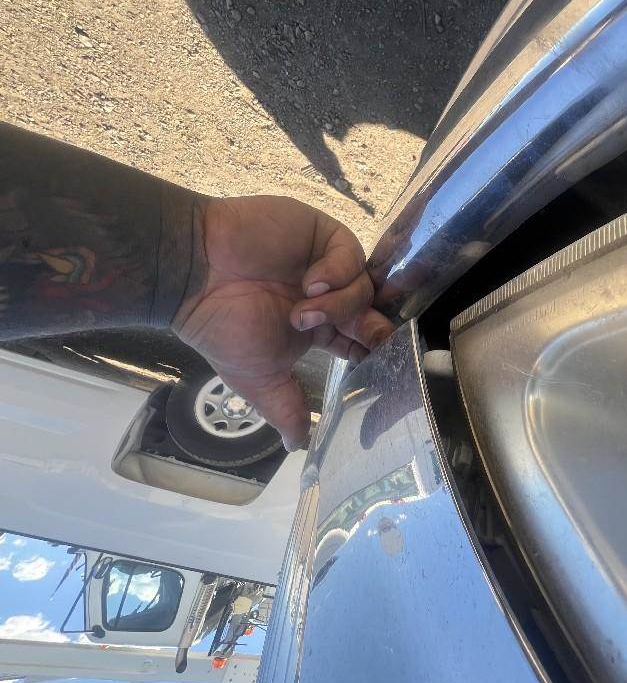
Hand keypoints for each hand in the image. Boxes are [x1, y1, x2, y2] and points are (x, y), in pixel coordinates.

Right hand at [172, 195, 393, 450]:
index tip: (375, 361)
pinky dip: (337, 271)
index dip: (371, 348)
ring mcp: (324, 262)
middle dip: (372, 328)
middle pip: (371, 311)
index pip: (360, 338)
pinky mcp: (320, 234)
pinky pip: (350, 253)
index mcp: (318, 327)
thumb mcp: (259, 378)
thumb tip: (299, 448)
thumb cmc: (222, 327)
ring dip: (339, 304)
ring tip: (302, 311)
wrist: (195, 276)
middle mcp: (326, 294)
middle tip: (367, 338)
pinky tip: (310, 282)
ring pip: (362, 286)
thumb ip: (286, 408)